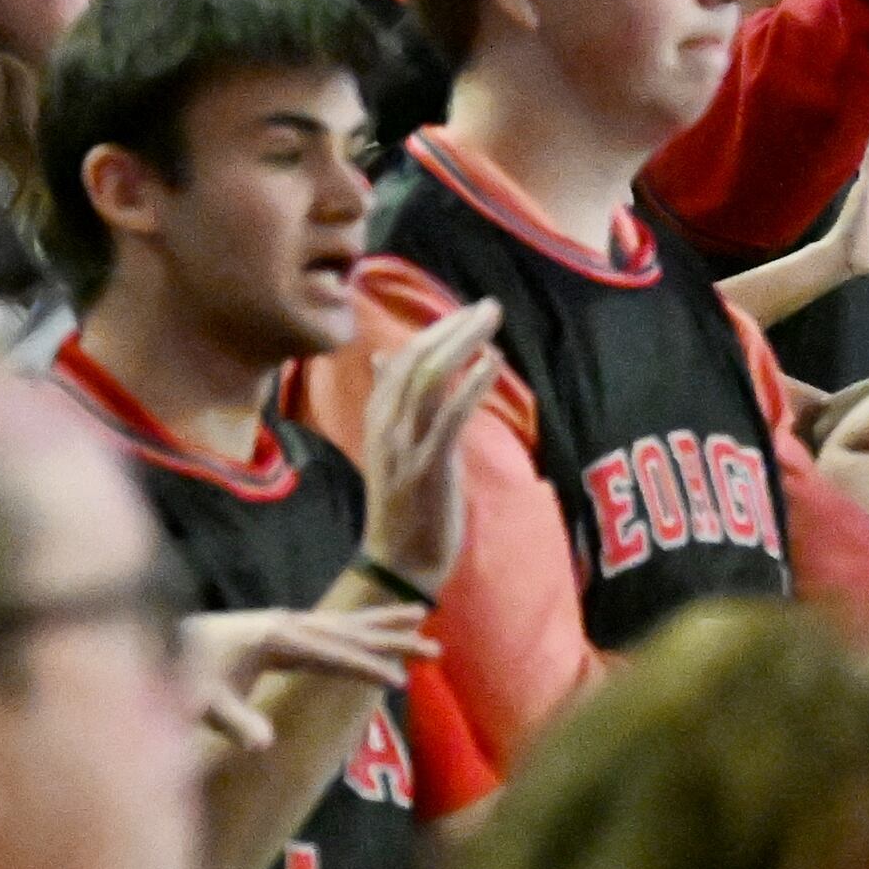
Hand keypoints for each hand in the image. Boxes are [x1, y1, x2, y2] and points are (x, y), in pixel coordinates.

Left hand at [182, 602, 434, 748]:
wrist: (160, 646)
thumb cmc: (180, 679)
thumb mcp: (201, 706)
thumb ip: (232, 723)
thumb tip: (263, 745)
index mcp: (273, 638)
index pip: (331, 654)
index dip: (366, 669)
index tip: (400, 681)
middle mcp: (284, 622)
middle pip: (350, 630)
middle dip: (393, 638)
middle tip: (435, 647)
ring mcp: (283, 621)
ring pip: (344, 622)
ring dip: (383, 623)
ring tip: (422, 615)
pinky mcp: (280, 628)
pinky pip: (330, 626)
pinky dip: (359, 626)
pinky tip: (374, 628)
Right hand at [355, 299, 504, 596]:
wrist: (398, 562)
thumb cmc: (403, 505)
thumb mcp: (393, 447)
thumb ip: (391, 403)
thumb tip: (382, 359)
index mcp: (378, 420)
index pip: (401, 361)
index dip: (435, 332)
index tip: (467, 313)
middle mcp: (386, 426)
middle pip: (415, 361)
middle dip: (453, 328)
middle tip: (488, 306)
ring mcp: (405, 446)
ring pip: (429, 379)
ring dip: (463, 344)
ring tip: (491, 320)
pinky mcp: (429, 466)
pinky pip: (449, 417)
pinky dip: (471, 385)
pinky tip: (491, 362)